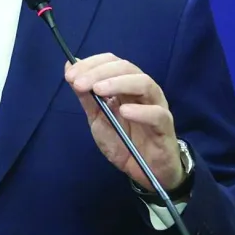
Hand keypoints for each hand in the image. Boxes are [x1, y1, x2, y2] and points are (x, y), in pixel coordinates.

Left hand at [65, 53, 184, 191]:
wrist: (145, 172)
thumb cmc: (124, 143)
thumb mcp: (98, 119)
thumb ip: (86, 97)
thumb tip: (70, 67)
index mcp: (126, 86)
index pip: (112, 63)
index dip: (91, 64)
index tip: (71, 75)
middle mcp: (143, 91)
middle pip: (127, 68)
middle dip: (100, 72)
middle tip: (80, 83)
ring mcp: (156, 106)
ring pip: (145, 84)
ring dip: (119, 83)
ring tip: (98, 90)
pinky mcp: (165, 127)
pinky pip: (157, 114)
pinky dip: (141, 110)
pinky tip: (125, 111)